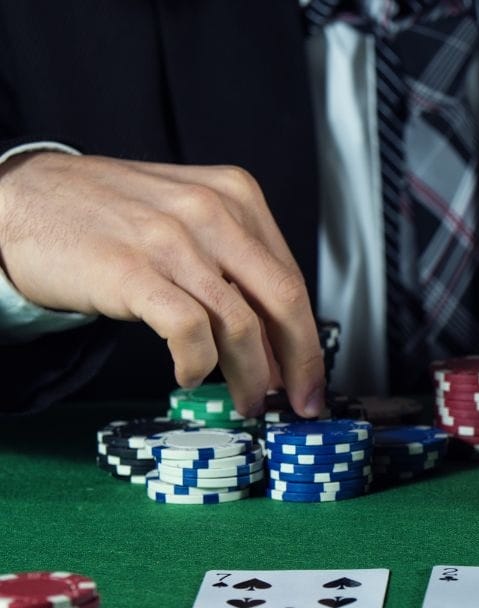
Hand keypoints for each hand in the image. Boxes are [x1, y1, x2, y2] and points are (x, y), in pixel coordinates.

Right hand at [0, 152, 324, 416]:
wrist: (23, 197)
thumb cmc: (108, 215)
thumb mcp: (188, 219)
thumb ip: (234, 267)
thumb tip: (275, 342)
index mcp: (237, 195)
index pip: (291, 278)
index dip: (307, 337)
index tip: (310, 376)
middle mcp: (212, 211)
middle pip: (283, 300)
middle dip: (300, 363)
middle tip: (300, 402)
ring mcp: (172, 240)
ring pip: (239, 323)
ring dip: (250, 376)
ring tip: (245, 402)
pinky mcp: (131, 271)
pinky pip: (188, 331)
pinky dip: (197, 364)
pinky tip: (190, 376)